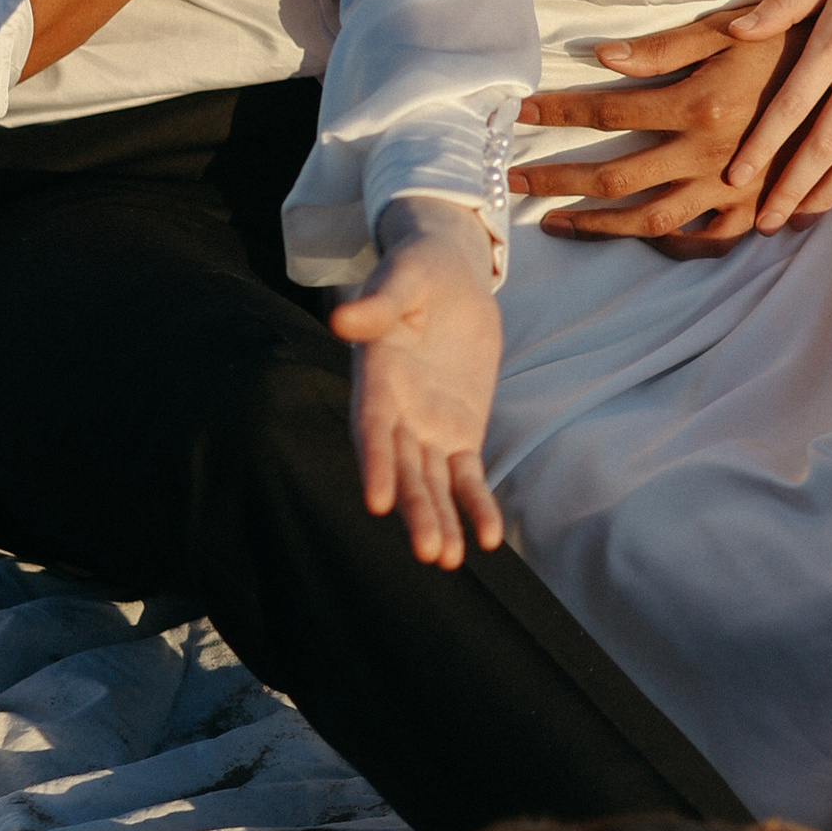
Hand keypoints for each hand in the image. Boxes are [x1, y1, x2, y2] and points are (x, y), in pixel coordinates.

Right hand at [330, 196, 504, 567]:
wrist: (451, 276)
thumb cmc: (418, 271)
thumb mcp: (403, 277)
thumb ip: (378, 303)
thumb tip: (342, 320)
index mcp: (376, 378)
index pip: (373, 428)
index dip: (375, 463)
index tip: (377, 502)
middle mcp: (397, 413)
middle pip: (403, 469)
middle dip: (414, 510)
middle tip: (429, 551)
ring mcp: (428, 428)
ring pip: (432, 483)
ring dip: (440, 520)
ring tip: (449, 559)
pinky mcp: (460, 433)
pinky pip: (467, 477)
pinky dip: (476, 505)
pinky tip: (489, 537)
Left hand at [508, 15, 809, 255]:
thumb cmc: (796, 38)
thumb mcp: (730, 30)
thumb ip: (666, 47)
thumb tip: (602, 56)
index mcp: (696, 106)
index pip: (604, 111)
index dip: (556, 112)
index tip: (518, 113)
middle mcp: (708, 156)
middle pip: (612, 178)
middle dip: (556, 180)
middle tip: (511, 184)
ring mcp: (733, 190)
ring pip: (651, 220)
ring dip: (599, 225)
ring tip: (559, 222)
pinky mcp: (759, 207)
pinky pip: (709, 240)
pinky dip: (674, 245)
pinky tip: (646, 239)